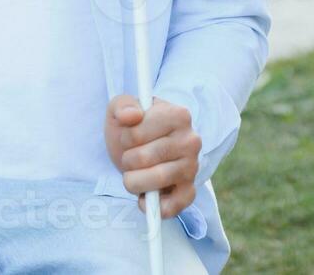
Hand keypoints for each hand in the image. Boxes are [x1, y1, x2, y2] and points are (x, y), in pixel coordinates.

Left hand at [104, 94, 200, 219]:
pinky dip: (151, 206)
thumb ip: (122, 106)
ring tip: (136, 173)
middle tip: (132, 156)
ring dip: (133, 182)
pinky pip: (171, 207)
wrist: (141, 148)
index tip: (130, 135)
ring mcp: (192, 167)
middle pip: (142, 159)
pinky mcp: (189, 191)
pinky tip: (145, 196)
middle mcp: (192, 140)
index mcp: (179, 115)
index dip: (125, 138)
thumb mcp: (121, 108)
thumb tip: (131, 116)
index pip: (136, 134)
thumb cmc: (132, 127)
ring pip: (154, 181)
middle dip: (127, 161)